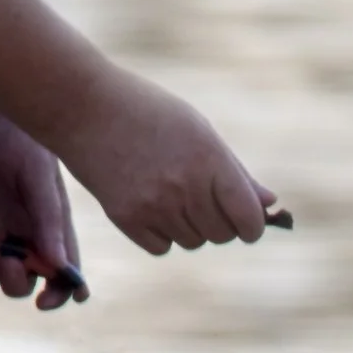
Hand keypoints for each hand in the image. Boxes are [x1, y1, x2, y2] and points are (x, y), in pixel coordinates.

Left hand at [0, 58, 86, 308]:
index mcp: (48, 225)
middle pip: (24, 282)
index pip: (62, 271)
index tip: (52, 298)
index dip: (61, 291)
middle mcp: (18, 234)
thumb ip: (48, 220)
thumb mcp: (38, 176)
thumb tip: (59, 267)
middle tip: (13, 264)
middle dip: (20, 285)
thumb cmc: (12, 131)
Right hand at [53, 69, 275, 255]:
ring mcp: (154, 205)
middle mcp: (185, 187)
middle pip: (222, 235)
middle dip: (219, 222)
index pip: (249, 220)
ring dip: (188, 225)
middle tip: (198, 195)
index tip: (246, 221)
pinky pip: (161, 247)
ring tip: (167, 189)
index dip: (251, 224)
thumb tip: (270, 204)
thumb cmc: (148, 112)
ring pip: (193, 242)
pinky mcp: (126, 219)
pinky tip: (147, 201)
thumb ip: (235, 172)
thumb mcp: (198, 130)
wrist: (82, 105)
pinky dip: (160, 232)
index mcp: (210, 160)